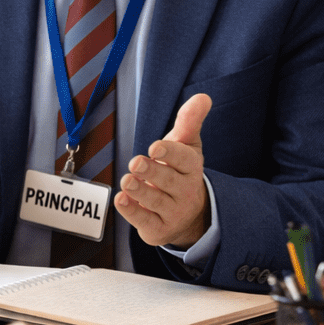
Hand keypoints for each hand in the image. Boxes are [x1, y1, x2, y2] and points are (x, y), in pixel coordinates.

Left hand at [118, 93, 211, 247]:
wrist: (188, 213)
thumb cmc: (180, 171)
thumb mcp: (186, 145)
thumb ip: (189, 122)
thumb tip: (202, 97)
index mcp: (192, 167)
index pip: (183, 159)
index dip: (170, 153)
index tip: (155, 146)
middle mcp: (185, 190)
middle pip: (168, 180)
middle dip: (152, 172)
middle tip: (136, 162)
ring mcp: (173, 211)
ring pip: (155, 201)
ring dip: (140, 191)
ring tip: (127, 180)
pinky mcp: (158, 228)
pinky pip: (144, 220)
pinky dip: (132, 211)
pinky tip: (121, 200)